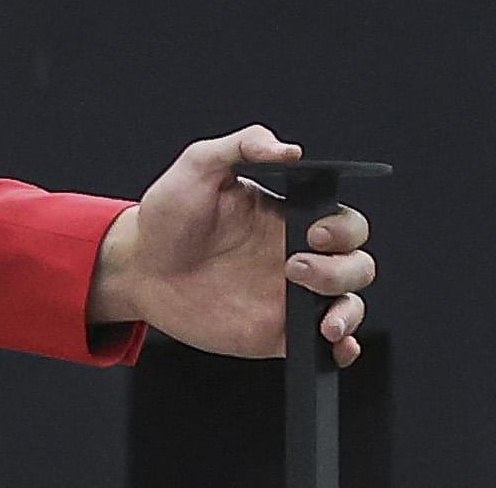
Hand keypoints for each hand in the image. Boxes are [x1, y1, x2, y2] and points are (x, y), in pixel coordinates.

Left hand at [89, 125, 375, 366]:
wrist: (138, 268)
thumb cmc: (167, 215)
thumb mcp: (198, 167)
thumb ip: (241, 146)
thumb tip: (289, 149)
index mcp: (289, 218)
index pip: (344, 222)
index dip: (343, 229)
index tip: (314, 232)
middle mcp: (297, 256)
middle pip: (357, 264)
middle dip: (343, 269)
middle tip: (294, 268)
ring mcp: (291, 297)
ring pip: (350, 304)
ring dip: (348, 311)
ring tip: (320, 320)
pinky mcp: (279, 333)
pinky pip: (326, 346)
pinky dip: (343, 349)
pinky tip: (333, 345)